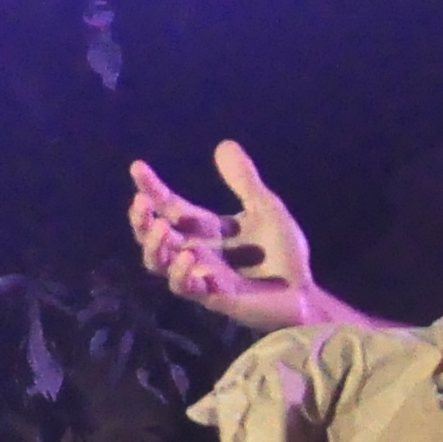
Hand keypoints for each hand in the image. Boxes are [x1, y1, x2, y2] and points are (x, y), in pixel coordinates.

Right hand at [128, 140, 322, 330]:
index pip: (170, 206)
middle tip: (141, 203)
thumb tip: (224, 144)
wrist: (304, 292)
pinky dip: (183, 275)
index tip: (138, 167)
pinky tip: (191, 259)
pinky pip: (187, 289)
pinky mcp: (215, 297)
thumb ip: (245, 180)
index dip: (151, 187)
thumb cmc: (283, 253)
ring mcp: (202, 275)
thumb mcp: (266, 208)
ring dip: (155, 247)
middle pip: (153, 237)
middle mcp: (197, 251)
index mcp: (206, 229)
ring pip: (159, 265)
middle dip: (141, 220)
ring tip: (164, 228)